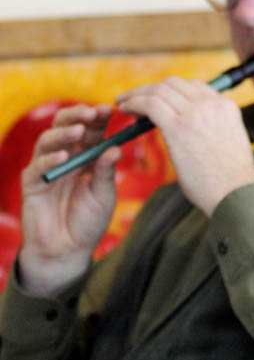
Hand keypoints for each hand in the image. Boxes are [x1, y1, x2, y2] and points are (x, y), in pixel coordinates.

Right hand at [18, 104, 119, 295]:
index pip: (91, 129)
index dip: (98, 118)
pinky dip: (49, 160)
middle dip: (77, 116)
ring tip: (78, 131)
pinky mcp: (32, 184)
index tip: (111, 109)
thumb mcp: (104, 195)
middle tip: (91, 113)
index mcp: (87, 156)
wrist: (67, 250)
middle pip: (65, 127)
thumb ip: (106, 172)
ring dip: (63, 133)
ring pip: (48, 141)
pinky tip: (63, 157)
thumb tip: (116, 148)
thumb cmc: (88, 221)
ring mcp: (47, 169)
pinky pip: (37, 167)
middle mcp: (66, 157)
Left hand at [115, 76, 253, 214]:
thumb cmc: (230, 178)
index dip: (170, 91)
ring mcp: (196, 113)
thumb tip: (187, 129)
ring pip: (158, 90)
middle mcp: (211, 104)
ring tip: (123, 103)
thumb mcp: (227, 140)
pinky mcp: (178, 128)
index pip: (194, 86)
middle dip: (150, 89)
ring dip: (137, 94)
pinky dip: (133, 102)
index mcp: (226, 106)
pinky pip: (150, 104)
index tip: (157, 100)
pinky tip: (124, 109)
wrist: (236, 193)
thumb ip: (211, 127)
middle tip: (135, 99)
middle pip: (173, 83)